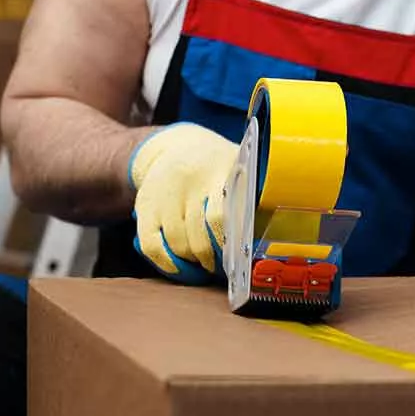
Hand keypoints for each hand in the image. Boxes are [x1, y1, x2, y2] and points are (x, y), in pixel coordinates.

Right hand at [129, 123, 238, 283]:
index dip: (228, 245)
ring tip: (209, 267)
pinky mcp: (144, 208)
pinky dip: (170, 266)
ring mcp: (162, 197)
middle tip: (226, 268)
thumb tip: (269, 236)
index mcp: (216, 170)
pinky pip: (152, 248)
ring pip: (177, 246)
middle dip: (213, 260)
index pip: (219, 217)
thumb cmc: (218, 166)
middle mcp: (185, 183)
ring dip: (194, 264)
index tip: (240, 260)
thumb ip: (252, 195)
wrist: (175, 146)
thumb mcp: (239, 167)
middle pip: (197, 238)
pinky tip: (185, 269)